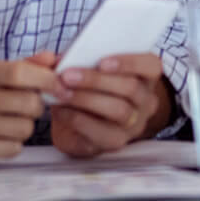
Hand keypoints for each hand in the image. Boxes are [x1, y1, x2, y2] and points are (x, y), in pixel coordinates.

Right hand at [0, 55, 56, 165]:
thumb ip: (25, 65)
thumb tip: (55, 59)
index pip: (19, 72)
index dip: (46, 79)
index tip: (60, 86)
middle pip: (28, 103)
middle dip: (36, 106)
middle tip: (27, 106)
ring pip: (24, 128)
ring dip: (25, 127)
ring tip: (9, 122)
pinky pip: (12, 148)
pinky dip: (13, 144)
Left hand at [50, 53, 172, 156]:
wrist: (80, 123)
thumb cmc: (87, 87)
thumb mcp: (84, 68)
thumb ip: (73, 58)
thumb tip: (49, 58)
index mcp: (145, 76)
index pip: (150, 66)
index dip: (129, 62)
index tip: (102, 61)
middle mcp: (146, 101)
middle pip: (131, 88)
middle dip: (97, 80)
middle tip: (67, 75)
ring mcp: (134, 125)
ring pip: (119, 110)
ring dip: (86, 99)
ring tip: (62, 92)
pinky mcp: (115, 143)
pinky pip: (101, 132)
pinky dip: (77, 118)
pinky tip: (60, 110)